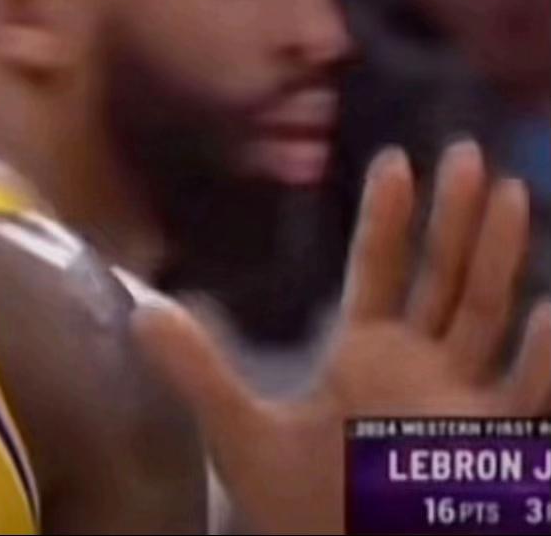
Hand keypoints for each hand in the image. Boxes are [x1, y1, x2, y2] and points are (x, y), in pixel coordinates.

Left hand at [135, 140, 550, 533]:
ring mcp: (465, 405)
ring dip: (500, 258)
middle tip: (468, 151)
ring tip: (512, 192)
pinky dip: (542, 361)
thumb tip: (140, 313)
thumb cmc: (306, 511)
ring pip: (487, 317)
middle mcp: (423, 368)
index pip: (381, 270)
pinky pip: (529, 400)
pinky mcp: (498, 452)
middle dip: (456, 218)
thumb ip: (199, 371)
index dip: (388, 217)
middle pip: (444, 277)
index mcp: (368, 356)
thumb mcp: (242, 435)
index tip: (394, 159)